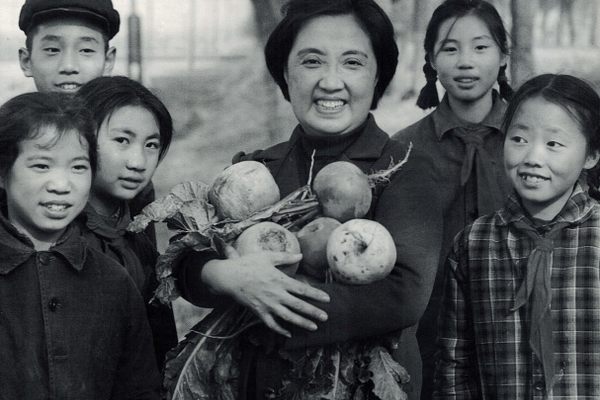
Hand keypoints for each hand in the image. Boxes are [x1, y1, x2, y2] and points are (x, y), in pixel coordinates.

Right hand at [201, 246, 329, 336]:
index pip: (302, 289)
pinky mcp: (259, 312)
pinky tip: (289, 334)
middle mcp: (276, 294)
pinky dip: (280, 330)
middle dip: (313, 312)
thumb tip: (301, 255)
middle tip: (326, 317)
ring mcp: (267, 305)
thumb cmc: (249, 264)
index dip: (316, 294)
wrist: (229, 277)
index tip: (327, 299)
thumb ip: (285, 257)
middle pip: (298, 305)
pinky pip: (271, 323)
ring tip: (314, 327)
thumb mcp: (268, 256)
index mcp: (280, 280)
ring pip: (288, 317)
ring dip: (302, 323)